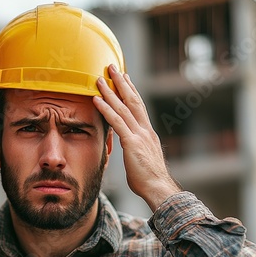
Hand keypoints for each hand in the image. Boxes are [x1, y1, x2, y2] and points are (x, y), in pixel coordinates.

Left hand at [93, 65, 180, 210]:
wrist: (158, 189)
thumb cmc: (149, 180)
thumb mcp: (141, 160)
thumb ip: (135, 151)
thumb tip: (130, 150)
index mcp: (148, 133)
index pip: (139, 107)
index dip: (131, 91)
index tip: (125, 78)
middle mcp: (145, 130)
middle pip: (132, 100)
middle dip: (121, 82)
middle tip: (112, 67)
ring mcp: (139, 135)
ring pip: (123, 108)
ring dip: (110, 91)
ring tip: (99, 78)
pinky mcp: (132, 143)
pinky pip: (117, 122)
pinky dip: (106, 109)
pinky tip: (96, 99)